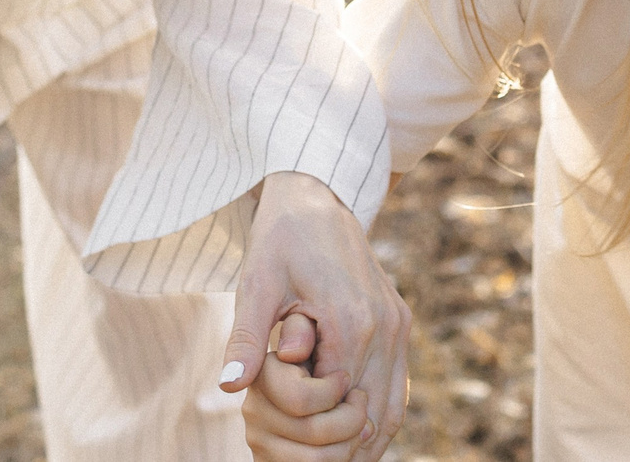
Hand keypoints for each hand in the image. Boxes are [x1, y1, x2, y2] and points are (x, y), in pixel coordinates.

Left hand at [221, 172, 410, 461]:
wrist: (317, 194)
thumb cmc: (281, 238)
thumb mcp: (256, 285)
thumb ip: (248, 339)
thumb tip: (229, 388)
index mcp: (352, 321)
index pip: (336, 402)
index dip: (310, 427)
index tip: (280, 443)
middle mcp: (386, 327)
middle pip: (371, 414)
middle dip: (341, 445)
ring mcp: (399, 325)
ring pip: (391, 407)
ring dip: (366, 439)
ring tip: (334, 460)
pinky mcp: (400, 321)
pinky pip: (397, 385)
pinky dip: (379, 415)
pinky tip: (354, 435)